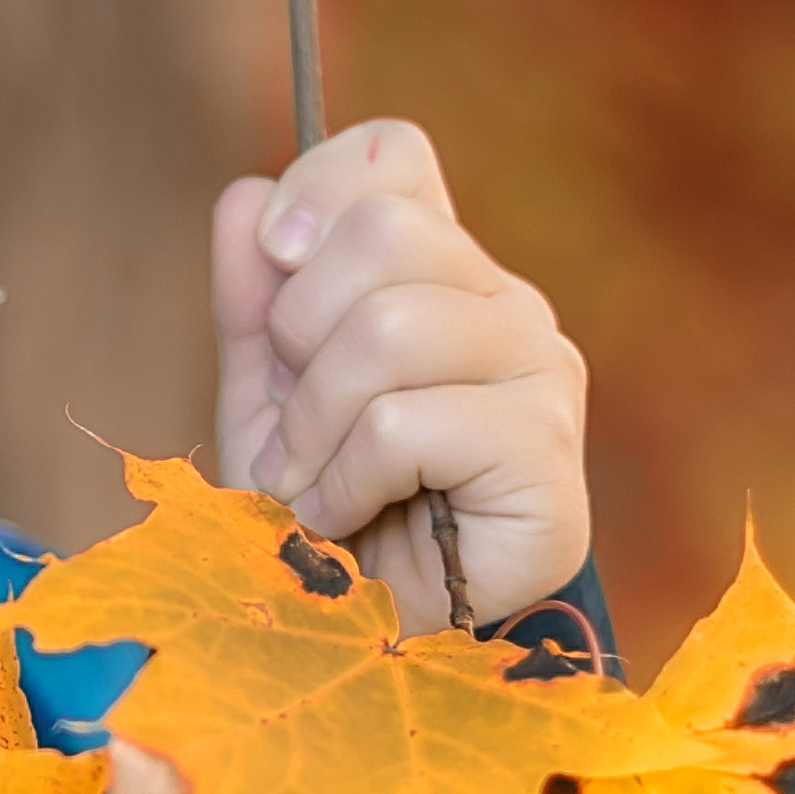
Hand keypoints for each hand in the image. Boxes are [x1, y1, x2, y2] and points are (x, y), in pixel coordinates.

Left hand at [210, 121, 588, 636]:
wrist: (365, 636)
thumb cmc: (323, 516)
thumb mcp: (266, 399)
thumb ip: (255, 302)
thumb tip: (245, 199)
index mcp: (444, 273)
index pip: (396, 157)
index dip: (317, 190)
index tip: (273, 263)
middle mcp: (506, 307)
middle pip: (382, 237)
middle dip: (298, 337)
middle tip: (296, 425)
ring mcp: (541, 376)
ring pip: (389, 330)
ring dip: (314, 426)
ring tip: (314, 483)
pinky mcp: (549, 460)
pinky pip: (406, 424)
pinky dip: (345, 482)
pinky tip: (347, 520)